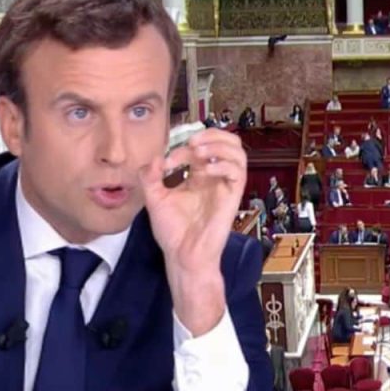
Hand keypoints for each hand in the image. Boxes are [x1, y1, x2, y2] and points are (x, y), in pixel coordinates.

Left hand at [140, 129, 246, 335]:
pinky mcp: (232, 197)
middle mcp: (214, 178)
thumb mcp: (154, 198)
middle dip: (211, 134)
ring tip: (199, 152)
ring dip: (219, 145)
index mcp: (199, 176)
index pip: (201, 146)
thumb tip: (154, 158)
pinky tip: (206, 171)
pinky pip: (238, 172)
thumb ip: (151, 176)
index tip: (166, 159)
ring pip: (238, 152)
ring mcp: (225, 186)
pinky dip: (223, 164)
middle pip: (228, 142)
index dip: (183, 144)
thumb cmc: (173, 232)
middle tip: (192, 143)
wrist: (183, 255)